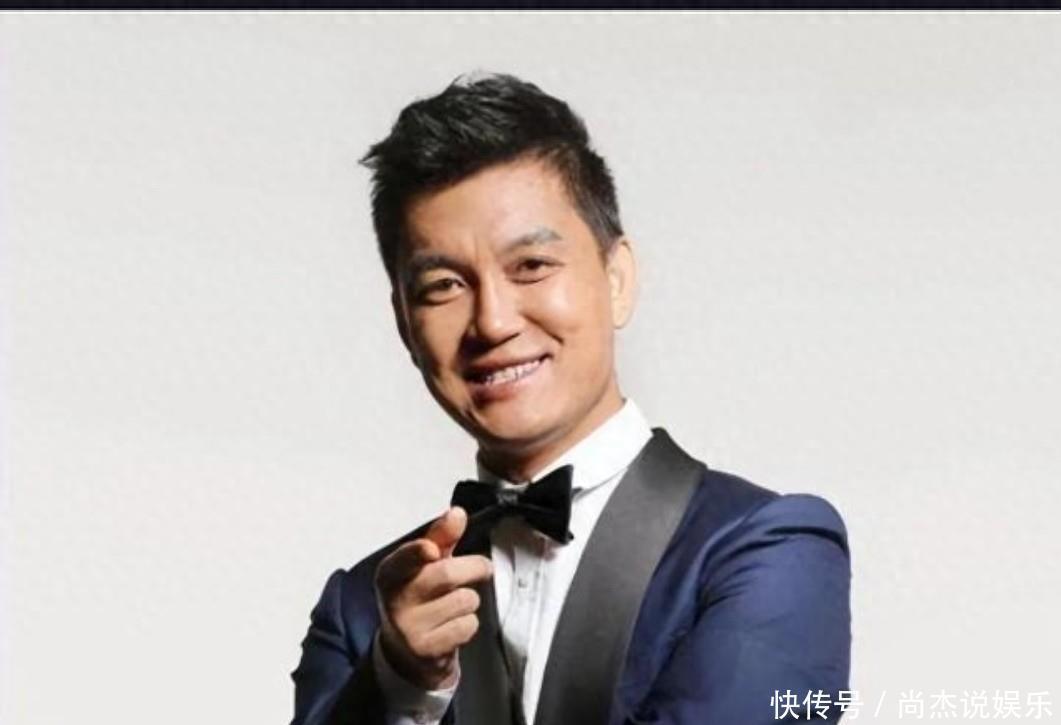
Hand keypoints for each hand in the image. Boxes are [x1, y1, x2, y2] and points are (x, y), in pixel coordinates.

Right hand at [374, 506, 492, 689]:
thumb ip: (441, 537)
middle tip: (483, 567)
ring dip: (470, 600)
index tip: (432, 550)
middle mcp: (395, 600)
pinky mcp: (427, 650)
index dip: (418, 552)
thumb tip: (456, 513)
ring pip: (464, 601)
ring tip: (455, 604)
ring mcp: (409, 628)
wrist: (405, 648)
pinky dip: (469, 623)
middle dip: (475, 567)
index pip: (403, 559)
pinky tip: (453, 625)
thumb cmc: (418, 597)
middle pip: (446, 574)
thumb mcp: (424, 565)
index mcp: (390, 573)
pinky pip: (467, 626)